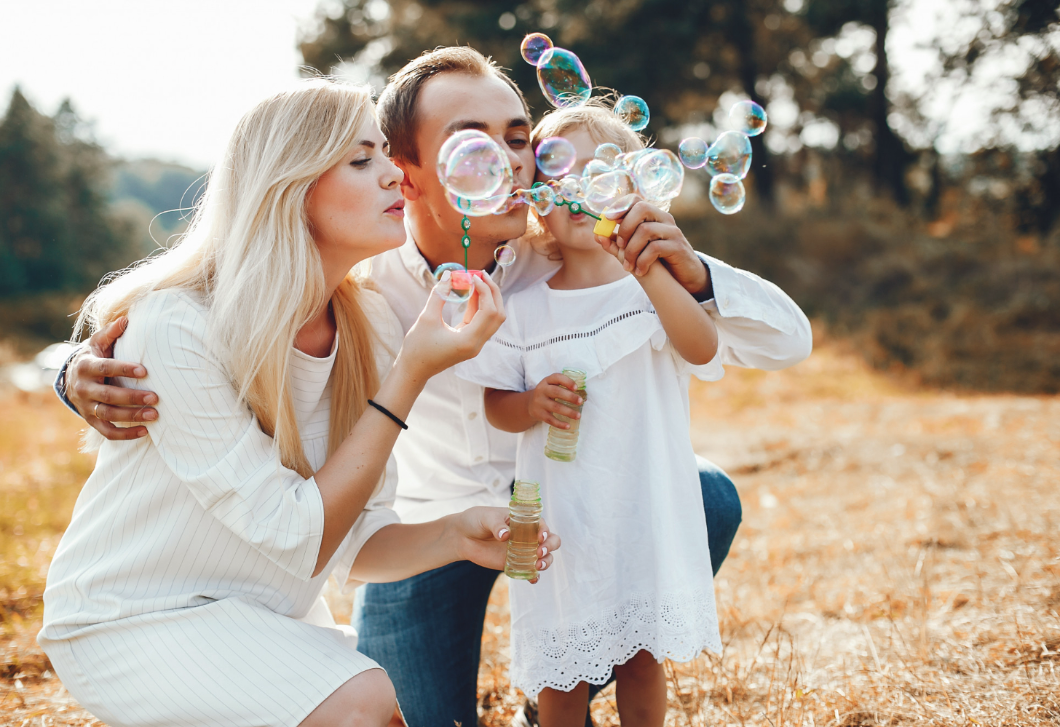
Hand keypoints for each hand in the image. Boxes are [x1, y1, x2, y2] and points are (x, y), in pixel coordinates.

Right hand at [67, 317, 158, 439]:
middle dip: (132, 397)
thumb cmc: (94, 356)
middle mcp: (84, 388)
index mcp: (86, 366)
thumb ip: (111, 333)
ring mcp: (86, 406)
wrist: (71, 378)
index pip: (105, 368)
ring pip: (108, 415)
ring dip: (131, 417)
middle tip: (156, 397)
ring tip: (154, 415)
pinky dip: (125, 435)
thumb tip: (126, 319)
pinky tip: (145, 431)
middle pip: (108, 395)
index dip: (123, 369)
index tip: (145, 371)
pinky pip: (107, 432)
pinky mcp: (91, 420)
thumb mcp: (98, 343)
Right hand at [396, 272, 505, 381]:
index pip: (489, 311)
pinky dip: (478, 306)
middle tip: (480, 274)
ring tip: (475, 281)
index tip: (472, 276)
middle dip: (492, 292)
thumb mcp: (426, 318)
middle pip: (497, 315)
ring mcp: (475, 345)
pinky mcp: (470, 342)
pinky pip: (481, 321)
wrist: (414, 370)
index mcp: (468, 341)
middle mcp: (477, 344)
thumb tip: (449, 275)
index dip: (484, 290)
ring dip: (487, 298)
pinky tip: (470, 292)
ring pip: (492, 318)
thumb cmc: (417, 347)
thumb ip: (439, 296)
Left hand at [454, 506, 559, 583]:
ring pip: (544, 557)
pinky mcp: (515, 564)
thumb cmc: (477, 520)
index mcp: (524, 520)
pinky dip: (534, 577)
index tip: (539, 538)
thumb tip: (506, 535)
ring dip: (546, 562)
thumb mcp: (486, 518)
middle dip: (550, 547)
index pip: (542, 525)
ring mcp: (523, 551)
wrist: (463, 537)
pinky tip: (532, 579)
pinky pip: (529, 572)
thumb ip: (497, 525)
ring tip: (537, 566)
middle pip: (551, 541)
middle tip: (540, 553)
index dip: (545, 531)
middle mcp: (528, 536)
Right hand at [527, 372, 582, 428]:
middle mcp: (542, 390)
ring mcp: (539, 402)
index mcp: (547, 381)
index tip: (576, 388)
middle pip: (556, 392)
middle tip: (580, 401)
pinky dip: (560, 424)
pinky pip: (550, 420)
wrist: (530, 404)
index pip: (557, 378)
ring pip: (555, 407)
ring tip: (578, 415)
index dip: (567, 382)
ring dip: (568, 412)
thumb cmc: (548, 394)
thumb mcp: (552, 386)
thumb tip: (584, 398)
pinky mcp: (539, 414)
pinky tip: (568, 426)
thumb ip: (564, 388)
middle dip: (570, 397)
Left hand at [595, 201, 710, 296]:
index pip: (635, 200)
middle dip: (624, 227)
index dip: (619, 206)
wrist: (685, 277)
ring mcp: (673, 231)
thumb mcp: (636, 251)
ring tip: (628, 266)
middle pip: (641, 208)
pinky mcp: (678, 247)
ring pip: (645, 230)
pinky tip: (640, 271)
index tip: (607, 220)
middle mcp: (664, 219)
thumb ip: (618, 244)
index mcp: (653, 216)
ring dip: (631, 250)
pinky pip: (655, 248)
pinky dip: (642, 260)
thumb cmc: (658, 261)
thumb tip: (597, 235)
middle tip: (620, 246)